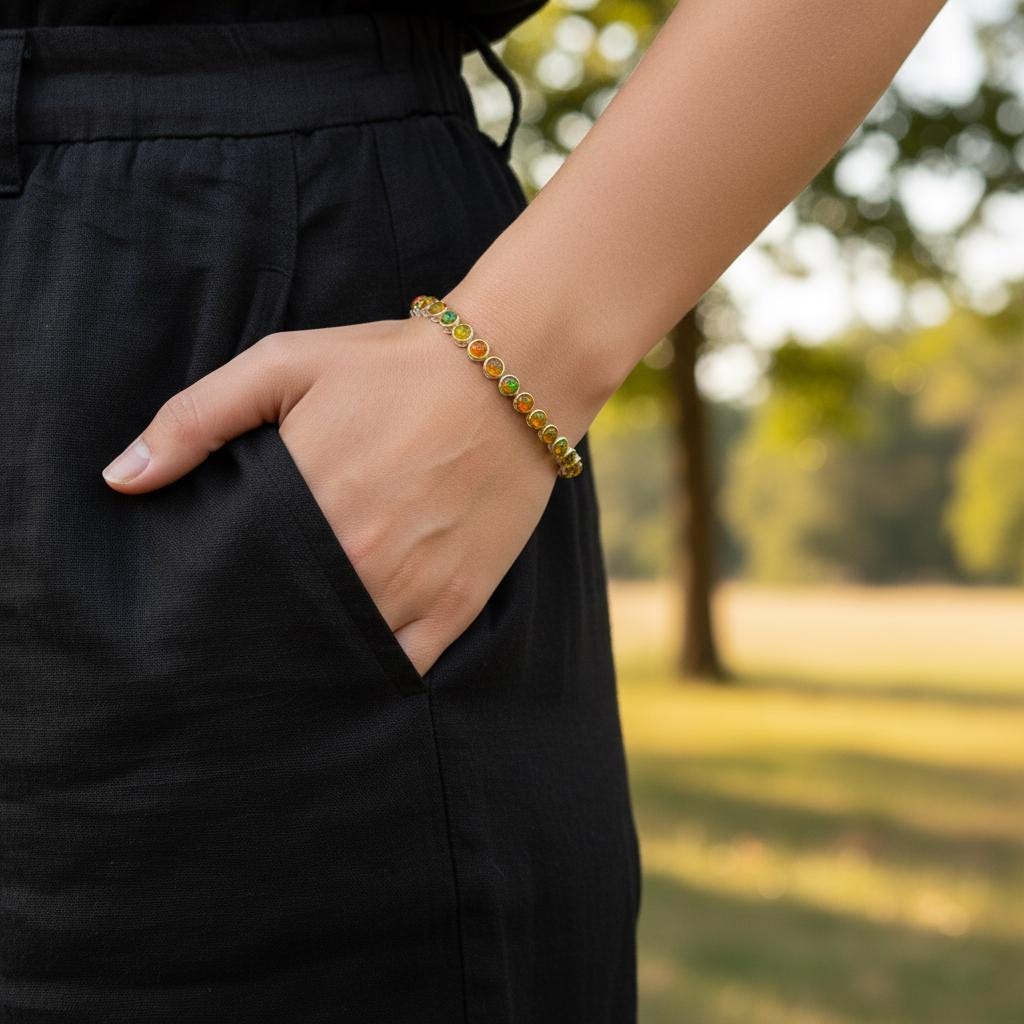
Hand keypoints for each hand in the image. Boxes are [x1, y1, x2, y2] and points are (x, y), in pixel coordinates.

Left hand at [101, 314, 558, 677]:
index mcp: (306, 504)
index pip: (234, 585)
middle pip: (283, 628)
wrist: (510, 372)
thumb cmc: (393, 365)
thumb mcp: (284, 364)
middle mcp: (358, 558)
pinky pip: (404, 665)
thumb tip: (119, 479)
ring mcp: (413, 586)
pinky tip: (349, 670)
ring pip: (340, 655)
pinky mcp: (459, 600)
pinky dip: (372, 674)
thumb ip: (196, 418)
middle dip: (256, 636)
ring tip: (284, 663)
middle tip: (235, 643)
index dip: (210, 605)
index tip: (197, 612)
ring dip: (310, 660)